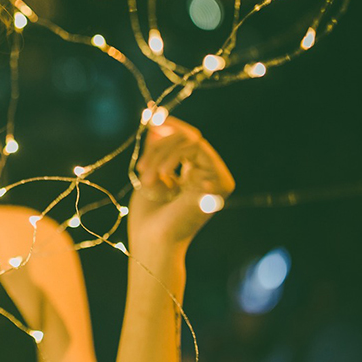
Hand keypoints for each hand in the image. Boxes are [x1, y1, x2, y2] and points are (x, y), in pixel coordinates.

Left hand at [128, 117, 234, 249]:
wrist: (153, 241)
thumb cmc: (149, 217)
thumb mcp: (151, 174)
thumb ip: (157, 150)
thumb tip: (157, 124)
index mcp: (195, 174)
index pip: (189, 139)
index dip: (172, 127)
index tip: (152, 121)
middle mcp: (210, 175)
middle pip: (189, 137)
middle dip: (159, 146)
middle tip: (141, 168)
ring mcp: (217, 179)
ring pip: (191, 140)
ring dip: (161, 154)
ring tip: (147, 176)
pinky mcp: (220, 183)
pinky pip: (196, 148)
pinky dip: (172, 157)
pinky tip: (161, 176)